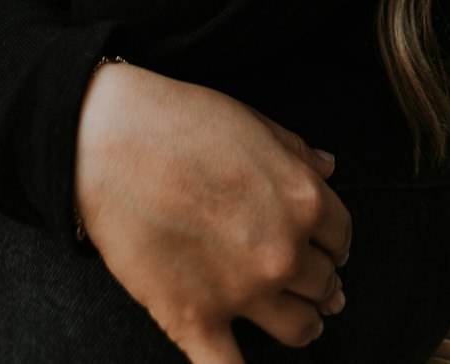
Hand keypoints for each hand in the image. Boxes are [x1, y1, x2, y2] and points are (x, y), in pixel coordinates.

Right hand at [74, 63, 350, 362]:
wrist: (108, 141)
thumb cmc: (178, 121)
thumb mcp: (251, 122)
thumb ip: (295, 151)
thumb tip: (328, 167)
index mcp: (302, 198)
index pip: (341, 235)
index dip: (333, 240)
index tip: (325, 244)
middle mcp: (283, 250)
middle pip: (325, 283)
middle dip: (319, 280)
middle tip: (310, 282)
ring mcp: (242, 291)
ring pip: (299, 328)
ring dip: (304, 324)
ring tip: (299, 321)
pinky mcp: (195, 320)